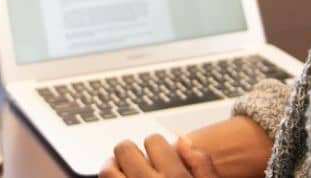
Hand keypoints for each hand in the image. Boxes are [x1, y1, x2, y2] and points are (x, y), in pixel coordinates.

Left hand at [100, 134, 220, 177]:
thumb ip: (203, 165)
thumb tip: (183, 141)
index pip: (154, 141)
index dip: (157, 147)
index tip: (159, 157)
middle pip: (125, 149)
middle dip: (132, 152)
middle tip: (137, 160)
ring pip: (107, 169)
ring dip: (113, 166)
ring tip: (121, 169)